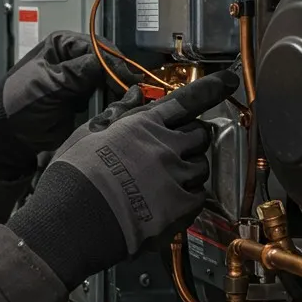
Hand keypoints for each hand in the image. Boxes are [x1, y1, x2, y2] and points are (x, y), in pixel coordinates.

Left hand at [0, 30, 131, 177]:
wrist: (10, 133)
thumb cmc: (19, 102)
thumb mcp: (47, 83)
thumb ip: (76, 73)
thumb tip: (107, 64)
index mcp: (63, 45)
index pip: (98, 47)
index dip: (114, 63)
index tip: (125, 79)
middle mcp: (76, 58)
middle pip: (109, 63)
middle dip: (118, 79)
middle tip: (130, 94)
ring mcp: (82, 80)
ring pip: (111, 82)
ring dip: (117, 94)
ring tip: (125, 104)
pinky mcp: (87, 100)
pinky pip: (106, 99)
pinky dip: (112, 106)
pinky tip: (117, 111)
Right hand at [6, 70, 239, 287]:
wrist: (72, 220)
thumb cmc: (73, 176)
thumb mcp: (88, 134)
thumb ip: (117, 114)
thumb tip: (135, 95)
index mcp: (143, 125)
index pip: (187, 100)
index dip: (212, 88)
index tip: (229, 81)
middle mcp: (166, 147)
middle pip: (200, 135)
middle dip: (192, 139)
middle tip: (176, 150)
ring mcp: (176, 178)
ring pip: (202, 166)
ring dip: (190, 170)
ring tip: (166, 181)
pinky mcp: (180, 208)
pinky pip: (200, 196)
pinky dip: (190, 196)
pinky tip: (169, 201)